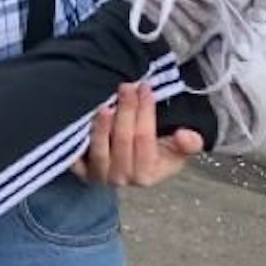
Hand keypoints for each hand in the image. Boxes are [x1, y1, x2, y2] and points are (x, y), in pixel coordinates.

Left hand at [71, 82, 204, 187]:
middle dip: (126, 110)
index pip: (145, 139)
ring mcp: (99, 176)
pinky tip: (84, 121)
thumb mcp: (176, 151)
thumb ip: (189, 144)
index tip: (146, 88)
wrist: (125, 166)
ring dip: (103, 125)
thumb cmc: (153, 154)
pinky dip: (82, 138)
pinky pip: (77, 155)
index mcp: (147, 175)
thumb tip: (185, 135)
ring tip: (106, 105)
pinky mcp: (80, 172)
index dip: (146, 112)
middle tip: (127, 87)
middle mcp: (122, 178)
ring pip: (100, 149)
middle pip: (123, 140)